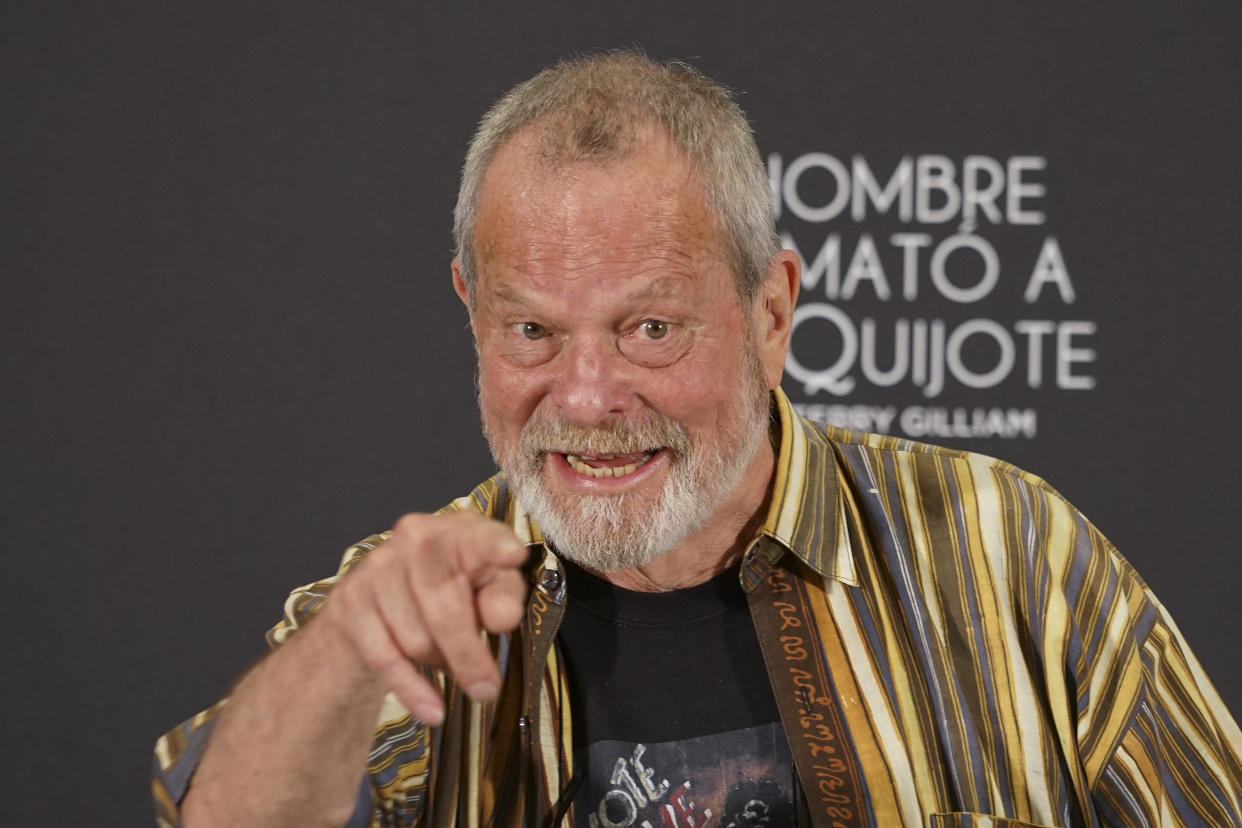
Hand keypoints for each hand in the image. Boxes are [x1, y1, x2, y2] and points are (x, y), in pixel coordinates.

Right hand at [316, 511, 528, 724]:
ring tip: (446, 658)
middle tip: (486, 688)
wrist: (381, 599)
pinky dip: (413, 690)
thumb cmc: (451, 590)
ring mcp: (378, 567)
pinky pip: (385, 657)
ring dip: (438, 661)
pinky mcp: (352, 600)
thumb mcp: (489, 589)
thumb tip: (502, 615)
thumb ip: (503, 597)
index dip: (495, 547)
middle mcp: (416, 538)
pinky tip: (432, 709)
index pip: (480, 538)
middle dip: (468, 654)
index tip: (512, 557)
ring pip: (416, 638)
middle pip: (445, 606)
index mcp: (461, 530)